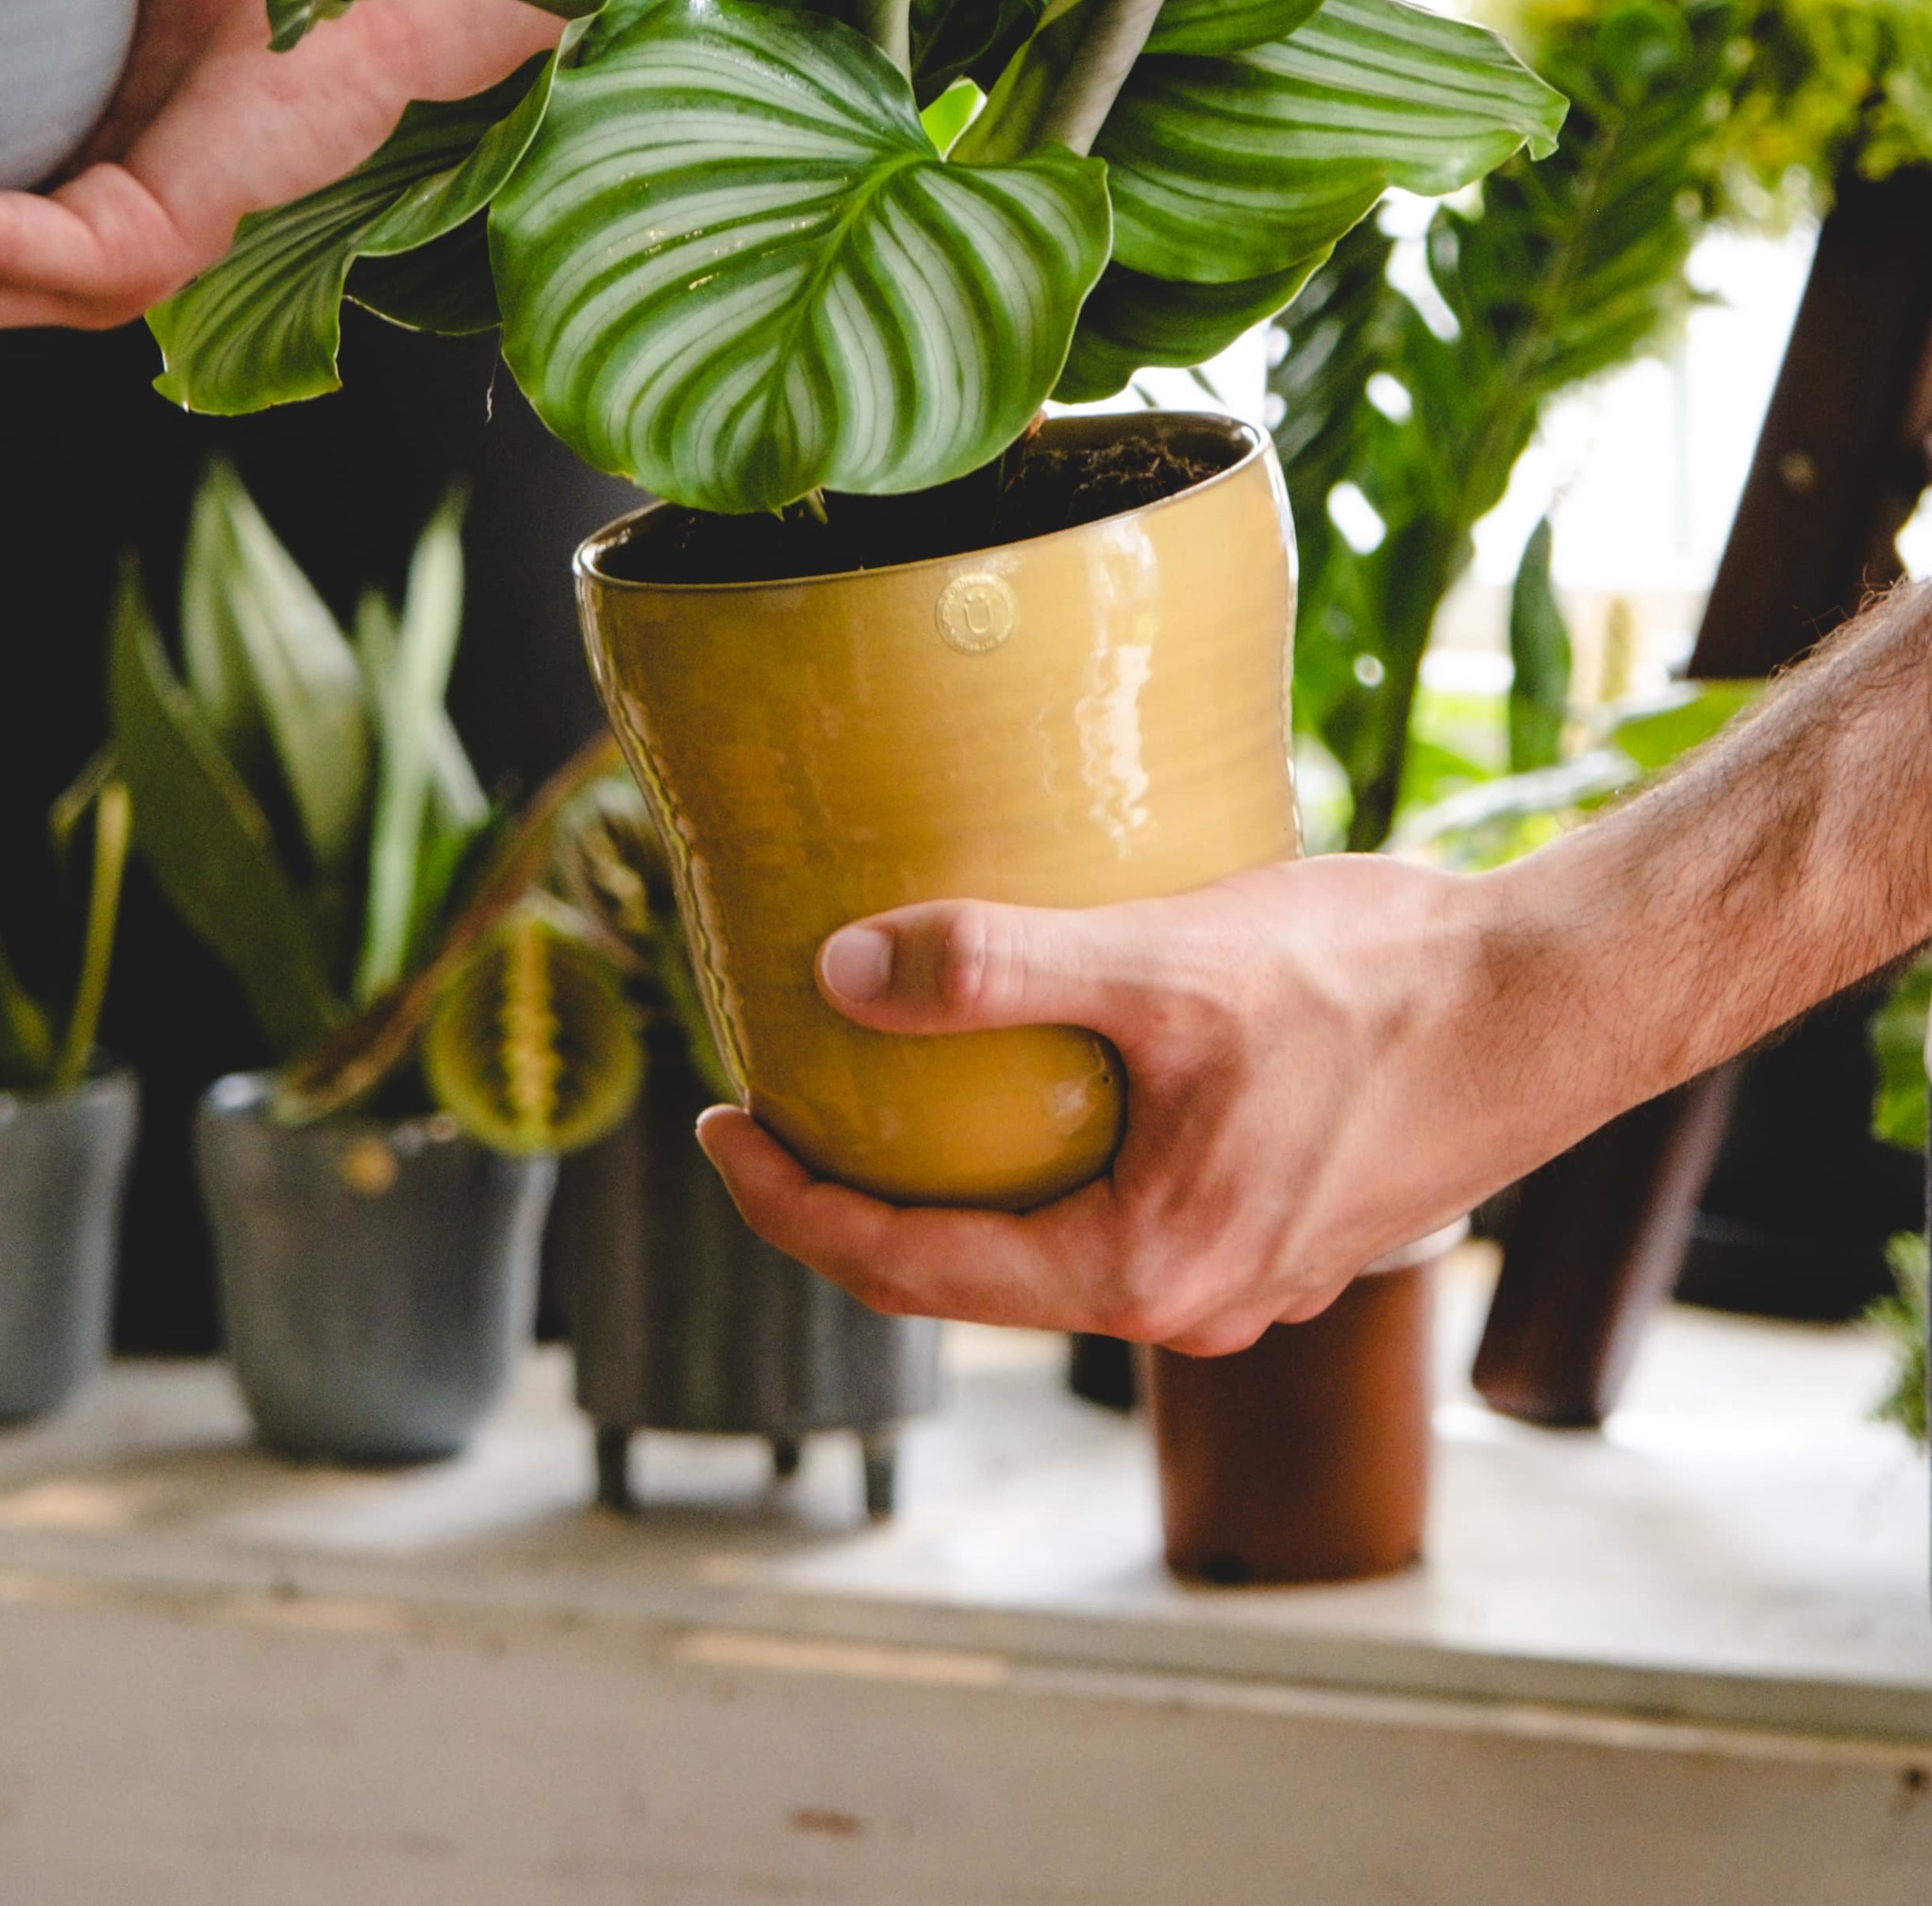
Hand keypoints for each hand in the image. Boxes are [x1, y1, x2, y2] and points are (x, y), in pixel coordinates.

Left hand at [697, 855, 1560, 1355]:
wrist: (1552, 1000)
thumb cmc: (1371, 983)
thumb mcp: (1161, 960)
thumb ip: (996, 967)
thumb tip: (839, 975)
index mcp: (1141, 1272)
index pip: (905, 1267)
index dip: (789, 1201)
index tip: (715, 1124)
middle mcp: (1190, 1307)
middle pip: (969, 1273)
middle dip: (857, 1196)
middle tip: (775, 1104)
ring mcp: (1246, 1276)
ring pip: (1053, 1245)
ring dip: (960, 1178)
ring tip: (887, 1085)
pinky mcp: (1286, 1225)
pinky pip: (1127, 1211)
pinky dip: (1051, 1158)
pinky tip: (1038, 1073)